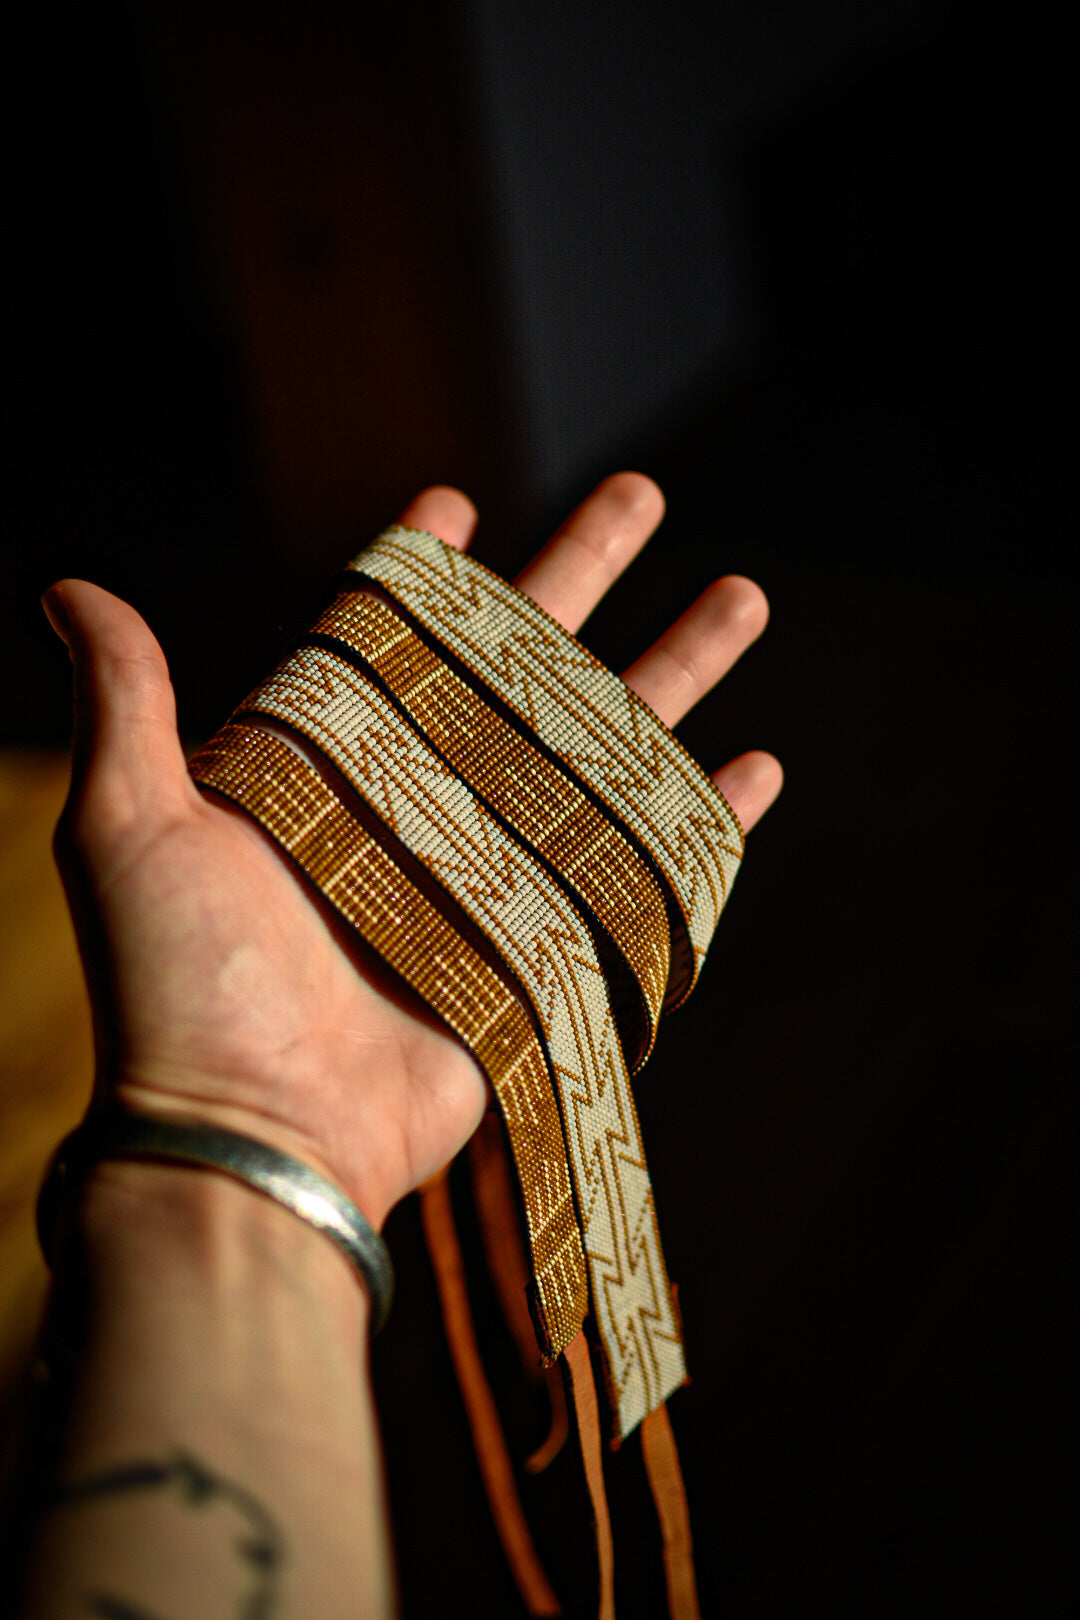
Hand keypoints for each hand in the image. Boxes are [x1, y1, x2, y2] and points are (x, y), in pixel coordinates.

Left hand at [45, 474, 781, 1228]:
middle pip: (522, 666)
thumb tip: (69, 588)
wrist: (261, 1137)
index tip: (458, 502)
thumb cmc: (184, 984)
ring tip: (744, 595)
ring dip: (677, 671)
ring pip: (605, 746)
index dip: (428, 572)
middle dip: (586, 576)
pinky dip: (706, 822)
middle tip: (642, 497)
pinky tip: (756, 767)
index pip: (390, 638)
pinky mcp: (550, 943)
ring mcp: (495, 872)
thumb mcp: (132, 827)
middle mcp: (418, 806)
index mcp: (328, 767)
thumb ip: (125, 703)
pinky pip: (645, 867)